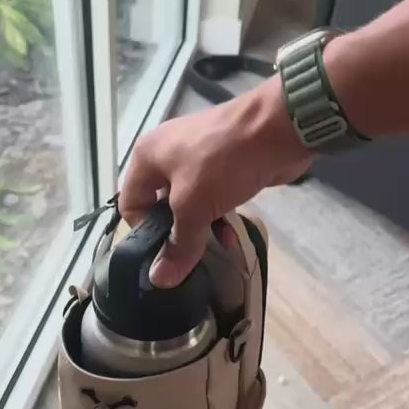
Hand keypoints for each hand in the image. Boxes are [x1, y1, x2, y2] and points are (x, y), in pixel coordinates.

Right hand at [119, 74, 311, 286]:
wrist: (278, 128)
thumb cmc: (223, 162)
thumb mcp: (194, 207)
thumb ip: (178, 245)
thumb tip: (160, 280)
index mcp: (146, 156)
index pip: (130, 204)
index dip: (143, 232)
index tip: (163, 256)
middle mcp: (165, 154)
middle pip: (159, 205)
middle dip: (174, 232)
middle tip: (187, 258)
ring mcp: (196, 157)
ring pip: (187, 203)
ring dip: (198, 227)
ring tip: (212, 250)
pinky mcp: (223, 164)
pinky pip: (211, 196)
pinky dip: (216, 215)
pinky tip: (230, 235)